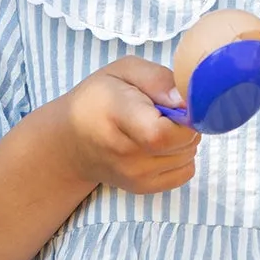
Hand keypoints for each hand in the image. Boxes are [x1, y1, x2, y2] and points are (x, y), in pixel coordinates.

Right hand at [55, 57, 200, 194]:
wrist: (71, 142)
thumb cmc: (98, 99)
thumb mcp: (123, 71)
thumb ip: (157, 79)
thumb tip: (186, 101)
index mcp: (116, 116)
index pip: (161, 133)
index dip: (182, 117)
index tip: (174, 103)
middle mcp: (125, 153)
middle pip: (183, 144)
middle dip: (187, 124)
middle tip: (166, 112)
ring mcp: (134, 175)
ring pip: (188, 157)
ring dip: (184, 140)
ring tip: (160, 126)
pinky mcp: (143, 188)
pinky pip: (185, 172)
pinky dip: (182, 157)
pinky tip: (161, 146)